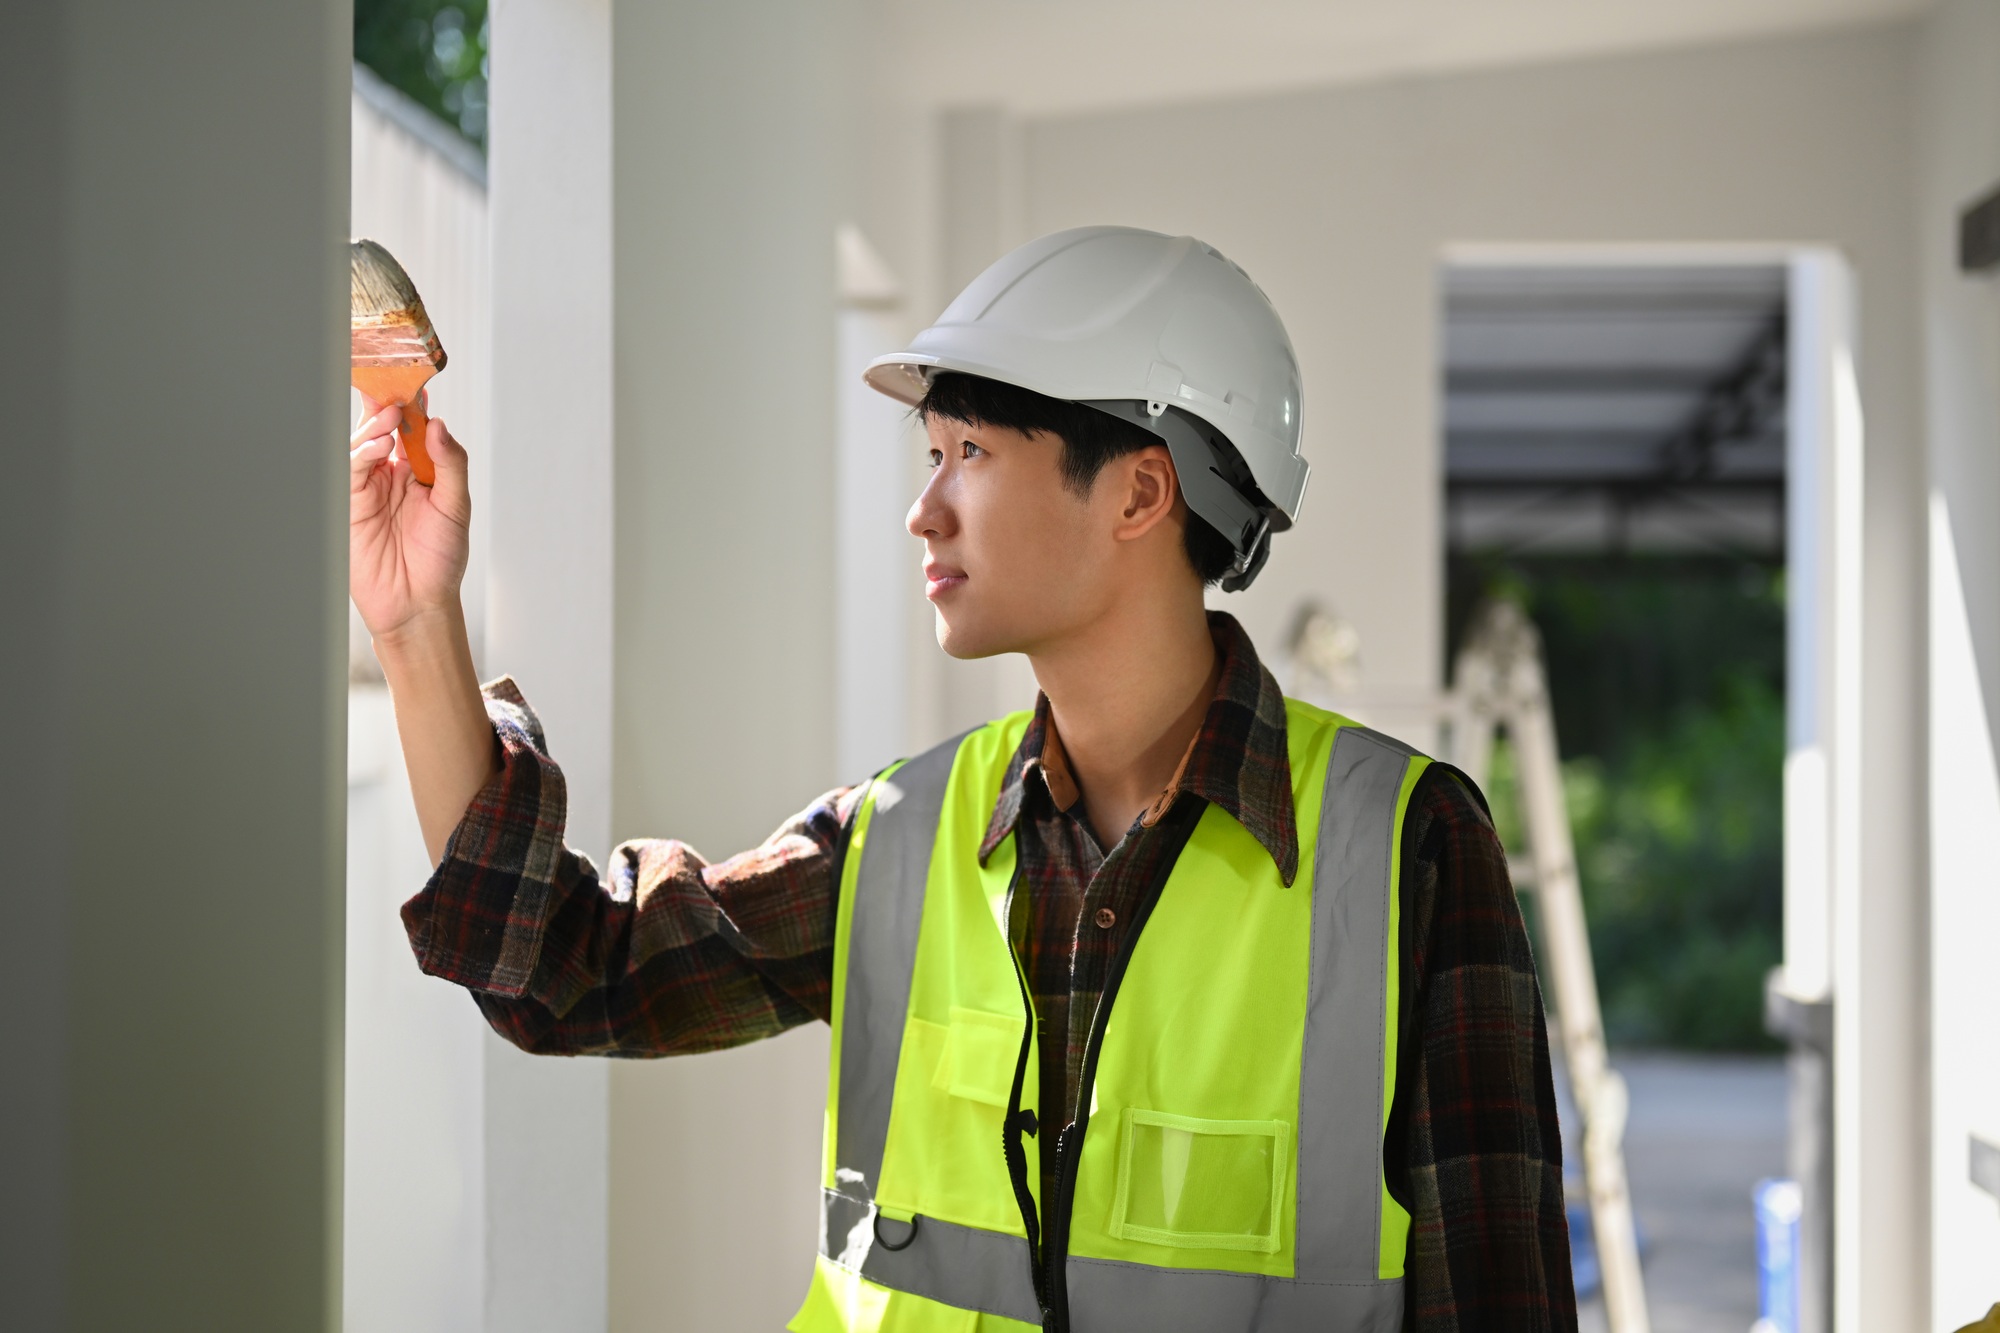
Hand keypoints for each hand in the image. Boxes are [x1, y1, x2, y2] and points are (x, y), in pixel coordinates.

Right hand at [349, 390, 471, 642]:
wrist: (419, 603)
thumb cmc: (441, 560)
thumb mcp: (457, 507)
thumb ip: (450, 464)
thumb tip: (438, 425)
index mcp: (420, 472)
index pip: (414, 429)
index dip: (414, 405)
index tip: (416, 380)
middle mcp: (392, 475)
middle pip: (384, 429)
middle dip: (388, 405)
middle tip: (397, 390)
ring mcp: (370, 488)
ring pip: (364, 444)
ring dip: (376, 426)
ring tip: (392, 417)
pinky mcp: (351, 504)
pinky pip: (351, 470)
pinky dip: (362, 452)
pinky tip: (378, 445)